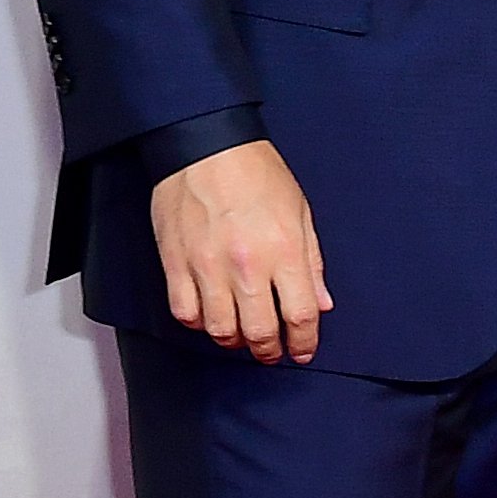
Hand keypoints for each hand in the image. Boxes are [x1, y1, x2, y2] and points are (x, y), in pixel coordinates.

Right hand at [151, 140, 328, 361]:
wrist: (204, 146)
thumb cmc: (256, 173)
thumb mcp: (300, 211)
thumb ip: (312, 262)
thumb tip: (321, 303)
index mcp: (284, 250)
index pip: (300, 314)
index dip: (304, 341)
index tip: (302, 350)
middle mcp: (246, 264)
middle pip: (259, 331)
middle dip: (269, 350)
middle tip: (272, 350)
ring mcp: (207, 267)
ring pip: (220, 329)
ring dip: (234, 340)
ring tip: (242, 334)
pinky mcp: (175, 264)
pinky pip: (185, 313)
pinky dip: (199, 323)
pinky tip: (210, 316)